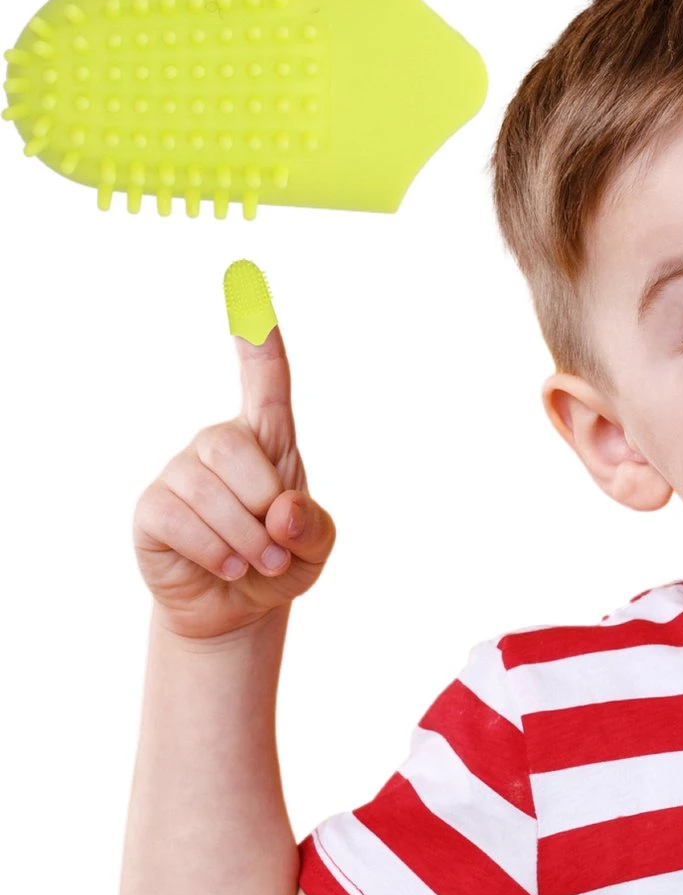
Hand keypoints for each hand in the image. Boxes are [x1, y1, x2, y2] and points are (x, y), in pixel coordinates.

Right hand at [133, 324, 335, 640]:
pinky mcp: (154, 508)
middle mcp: (220, 446)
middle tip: (278, 548)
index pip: (267, 381)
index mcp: (268, 442)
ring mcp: (181, 473)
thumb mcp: (315, 547)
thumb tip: (283, 510)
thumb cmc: (281, 562)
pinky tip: (227, 566)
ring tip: (257, 564)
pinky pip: (178, 516)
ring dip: (244, 538)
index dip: (260, 339)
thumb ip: (314, 525)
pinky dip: (214, 550)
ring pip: (206, 487)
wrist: (239, 608)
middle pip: (233, 445)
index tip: (249, 286)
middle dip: (265, 504)